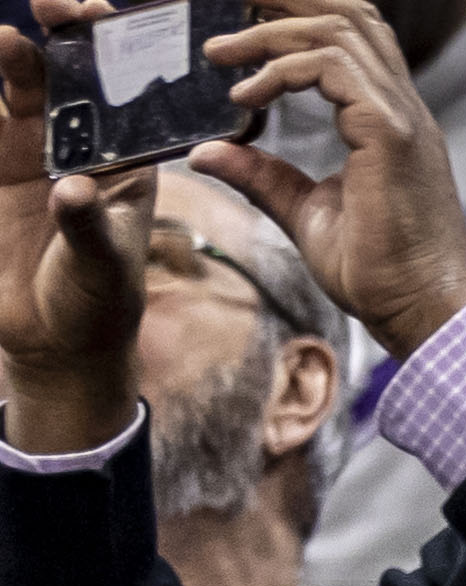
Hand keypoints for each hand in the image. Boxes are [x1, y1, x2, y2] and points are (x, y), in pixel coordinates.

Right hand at [0, 6, 157, 444]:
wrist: (56, 343)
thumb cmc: (100, 302)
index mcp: (124, 162)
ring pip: (17, 95)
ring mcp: (28, 157)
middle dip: (57, 39)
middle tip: (51, 5)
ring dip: (11, 63)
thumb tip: (70, 190)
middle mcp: (77, 149)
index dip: (114, 54)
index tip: (105, 20)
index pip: (122, 95)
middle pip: (65, 80)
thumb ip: (88, 225)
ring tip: (7, 38)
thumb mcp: (105, 265)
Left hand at [187, 0, 465, 356]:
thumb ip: (263, 176)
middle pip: (352, 15)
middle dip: (288, 1)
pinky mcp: (390, 135)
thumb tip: (208, 151)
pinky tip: (246, 98)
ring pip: (338, 31)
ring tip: (219, 54)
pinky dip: (280, 72)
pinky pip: (330, 70)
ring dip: (270, 34)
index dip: (299, 15)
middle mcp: (403, 110)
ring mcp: (402, 119)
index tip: (242, 21)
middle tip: (231, 4)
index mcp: (390, 123)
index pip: (353, 39)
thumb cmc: (380, 276)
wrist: (422, 313)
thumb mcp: (306, 214)